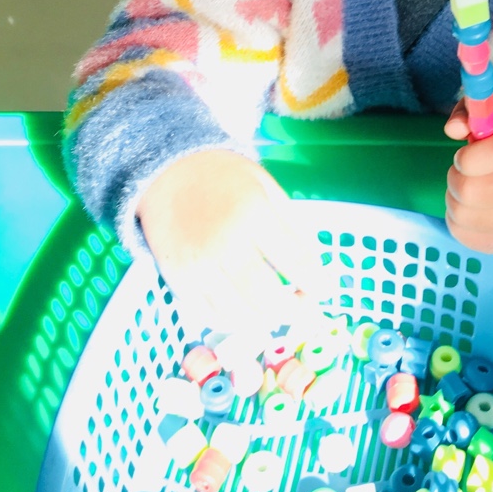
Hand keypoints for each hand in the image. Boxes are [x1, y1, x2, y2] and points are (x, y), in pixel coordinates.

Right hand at [136, 150, 330, 332]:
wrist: (168, 172)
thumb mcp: (267, 186)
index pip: (296, 263)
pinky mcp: (178, 281)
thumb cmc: (225, 178)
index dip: (317, 283)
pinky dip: (234, 319)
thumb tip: (314, 267)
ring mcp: (198, 266)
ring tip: (276, 308)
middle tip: (303, 305)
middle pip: (268, 299)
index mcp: (254, 213)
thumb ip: (292, 226)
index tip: (324, 289)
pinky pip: (211, 315)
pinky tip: (246, 307)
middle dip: (294, 310)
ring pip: (240, 316)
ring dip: (265, 318)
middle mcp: (225, 244)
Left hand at [444, 101, 492, 252]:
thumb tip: (453, 129)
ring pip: (461, 213)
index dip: (469, 155)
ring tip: (471, 187)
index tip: (465, 154)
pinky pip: (461, 233)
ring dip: (455, 198)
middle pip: (470, 190)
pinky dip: (458, 219)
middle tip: (466, 171)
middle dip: (457, 176)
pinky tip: (474, 208)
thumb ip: (471, 112)